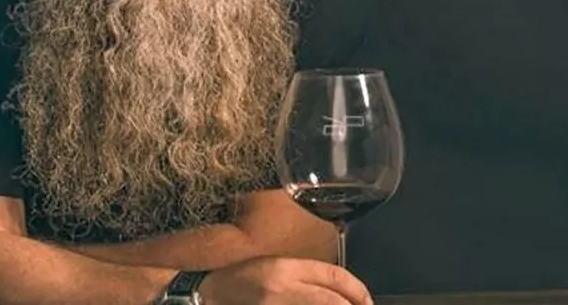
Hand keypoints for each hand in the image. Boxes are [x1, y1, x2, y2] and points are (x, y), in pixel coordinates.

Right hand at [198, 256, 373, 304]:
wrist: (201, 295)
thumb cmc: (235, 281)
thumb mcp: (270, 269)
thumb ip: (300, 277)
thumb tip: (335, 294)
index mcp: (283, 267)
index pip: (333, 275)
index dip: (357, 291)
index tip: (367, 301)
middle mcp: (282, 287)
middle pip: (333, 299)